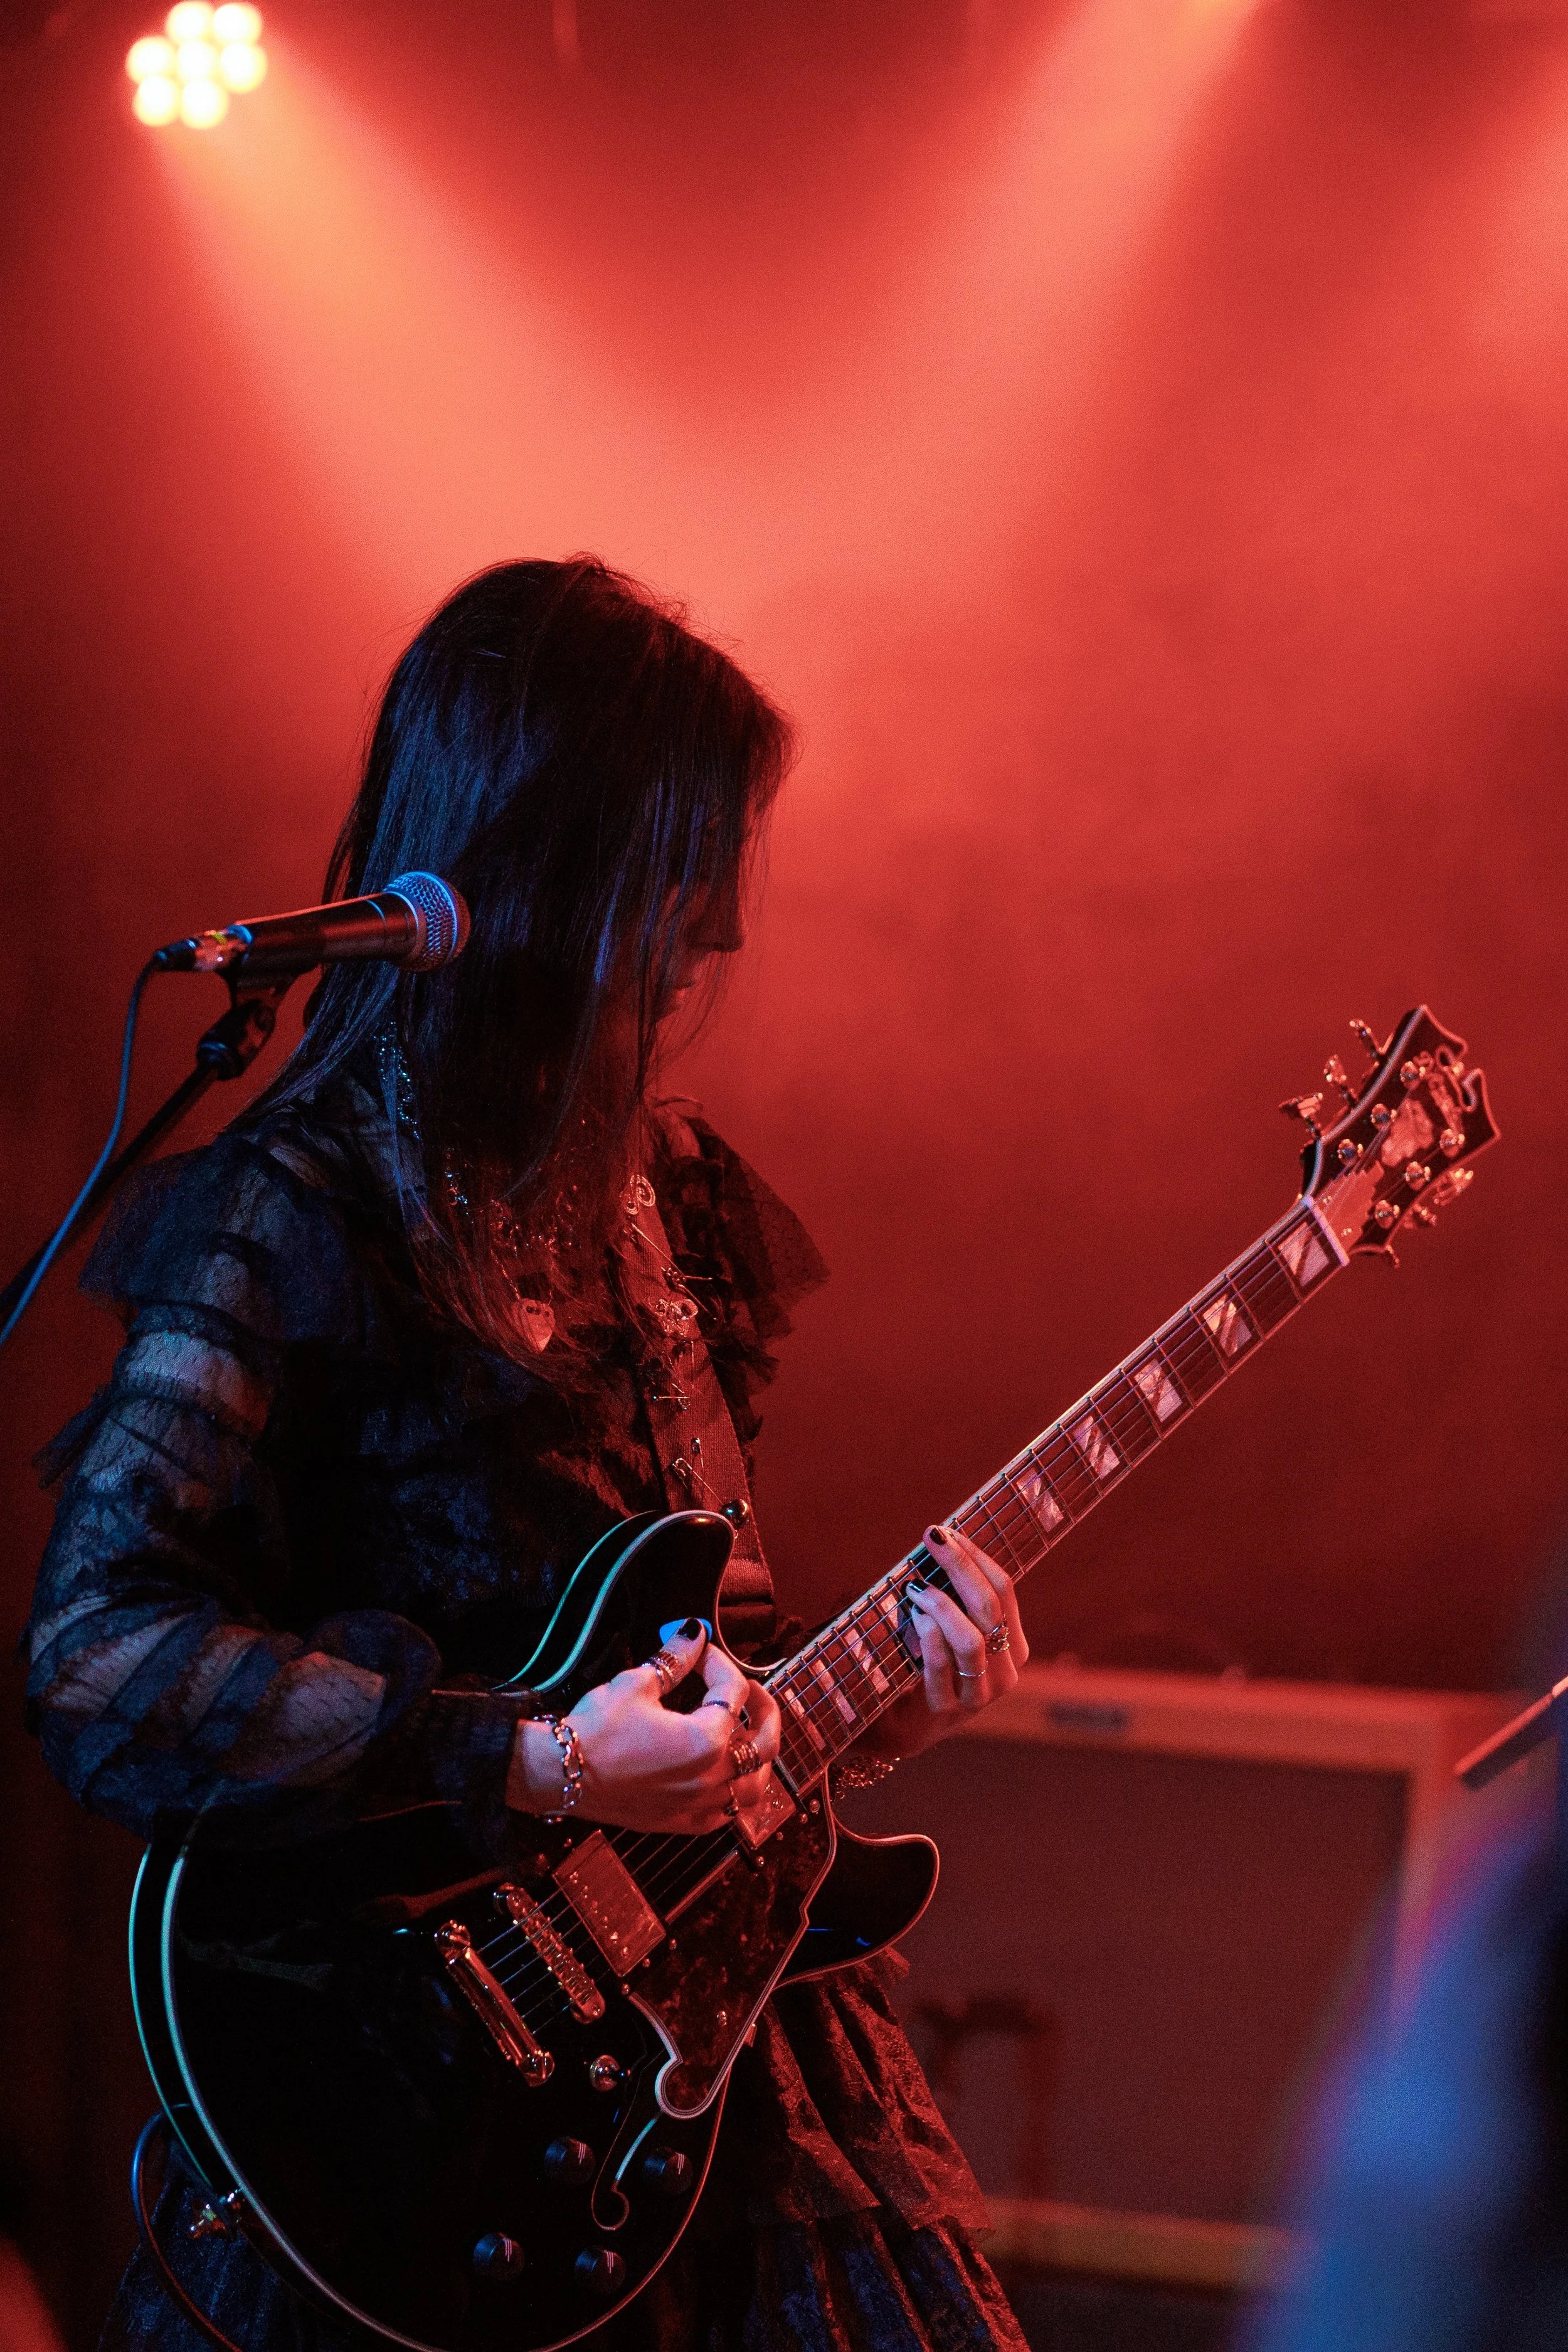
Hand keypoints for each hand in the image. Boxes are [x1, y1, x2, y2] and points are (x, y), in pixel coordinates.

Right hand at [506, 1619, 782, 1833]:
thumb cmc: (597, 1730)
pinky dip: (736, 1795)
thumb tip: (695, 1632)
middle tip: (752, 1689)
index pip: (733, 1692)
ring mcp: (700, 1804)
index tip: (700, 1651)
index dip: (719, 1663)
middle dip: (764, 1708)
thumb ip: (676, 1659)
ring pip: (754, 1787)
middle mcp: (712, 1777)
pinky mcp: (683, 1822)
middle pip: (764, 1742)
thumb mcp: (638, 1683)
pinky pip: (727, 1814)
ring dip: (760, 1759)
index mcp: (707, 1740)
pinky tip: (728, 1779)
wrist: (561, 1774)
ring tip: (752, 1737)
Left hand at [859, 1523, 1028, 1761]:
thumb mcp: (944, 1623)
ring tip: (917, 1586)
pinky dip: (926, 1636)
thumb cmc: (922, 1660)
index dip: (975, 1556)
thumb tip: (940, 1541)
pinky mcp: (947, 1713)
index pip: (1004, 1590)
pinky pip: (940, 1667)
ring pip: (972, 1640)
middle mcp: (1005, 1672)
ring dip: (942, 1605)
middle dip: (960, 1567)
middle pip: (991, 1608)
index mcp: (1013, 1644)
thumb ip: (950, 1593)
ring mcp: (979, 1697)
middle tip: (932, 1539)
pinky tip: (913, 1617)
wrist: (899, 1723)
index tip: (946, 1531)